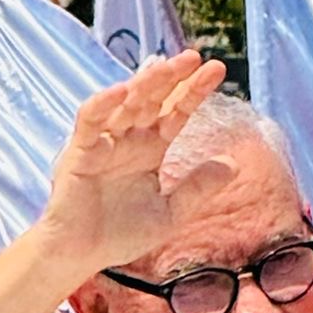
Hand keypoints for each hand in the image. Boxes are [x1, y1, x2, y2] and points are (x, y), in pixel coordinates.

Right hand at [42, 50, 227, 270]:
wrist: (83, 255)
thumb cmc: (121, 234)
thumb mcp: (171, 212)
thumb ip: (197, 187)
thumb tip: (233, 164)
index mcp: (150, 150)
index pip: (176, 113)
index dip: (194, 92)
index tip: (218, 70)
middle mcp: (129, 140)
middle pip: (153, 100)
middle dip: (172, 78)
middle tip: (194, 57)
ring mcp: (104, 143)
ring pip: (125, 104)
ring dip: (143, 84)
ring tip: (165, 67)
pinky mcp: (80, 152)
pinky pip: (90, 122)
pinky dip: (103, 104)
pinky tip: (121, 91)